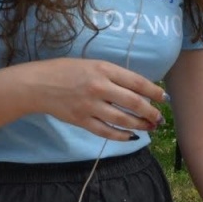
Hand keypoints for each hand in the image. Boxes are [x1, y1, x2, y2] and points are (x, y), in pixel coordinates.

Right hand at [26, 58, 164, 141]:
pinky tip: (131, 137)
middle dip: (150, 112)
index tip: (163, 97)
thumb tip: (137, 88)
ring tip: (149, 127)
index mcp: (103, 69)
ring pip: (123, 119)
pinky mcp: (82, 121)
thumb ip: (112, 75)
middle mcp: (99, 87)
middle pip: (133, 102)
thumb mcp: (91, 64)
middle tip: (159, 117)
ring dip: (140, 125)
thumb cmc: (65, 71)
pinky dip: (121, 136)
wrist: (38, 85)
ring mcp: (90, 106)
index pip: (136, 82)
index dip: (154, 91)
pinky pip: (106, 132)